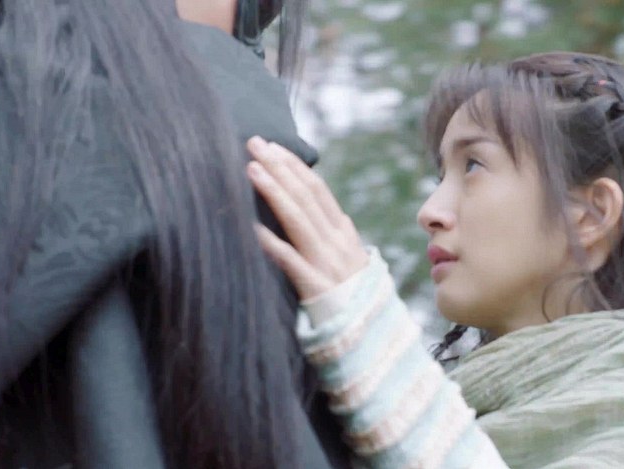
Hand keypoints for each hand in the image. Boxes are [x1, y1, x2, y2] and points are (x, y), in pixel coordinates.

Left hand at [246, 136, 368, 300]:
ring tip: (252, 169)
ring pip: (298, 220)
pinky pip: (290, 261)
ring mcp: (327, 264)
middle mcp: (337, 243)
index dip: (294, 166)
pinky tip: (251, 227)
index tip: (273, 146)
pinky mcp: (316, 288)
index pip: (318, 190)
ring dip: (274, 191)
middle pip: (305, 197)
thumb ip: (340, 238)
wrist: (372, 337)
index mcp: (343, 234)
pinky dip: (271, 242)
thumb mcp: (354, 262)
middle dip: (279, 167)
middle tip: (254, 143)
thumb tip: (333, 215)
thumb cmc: (356, 300)